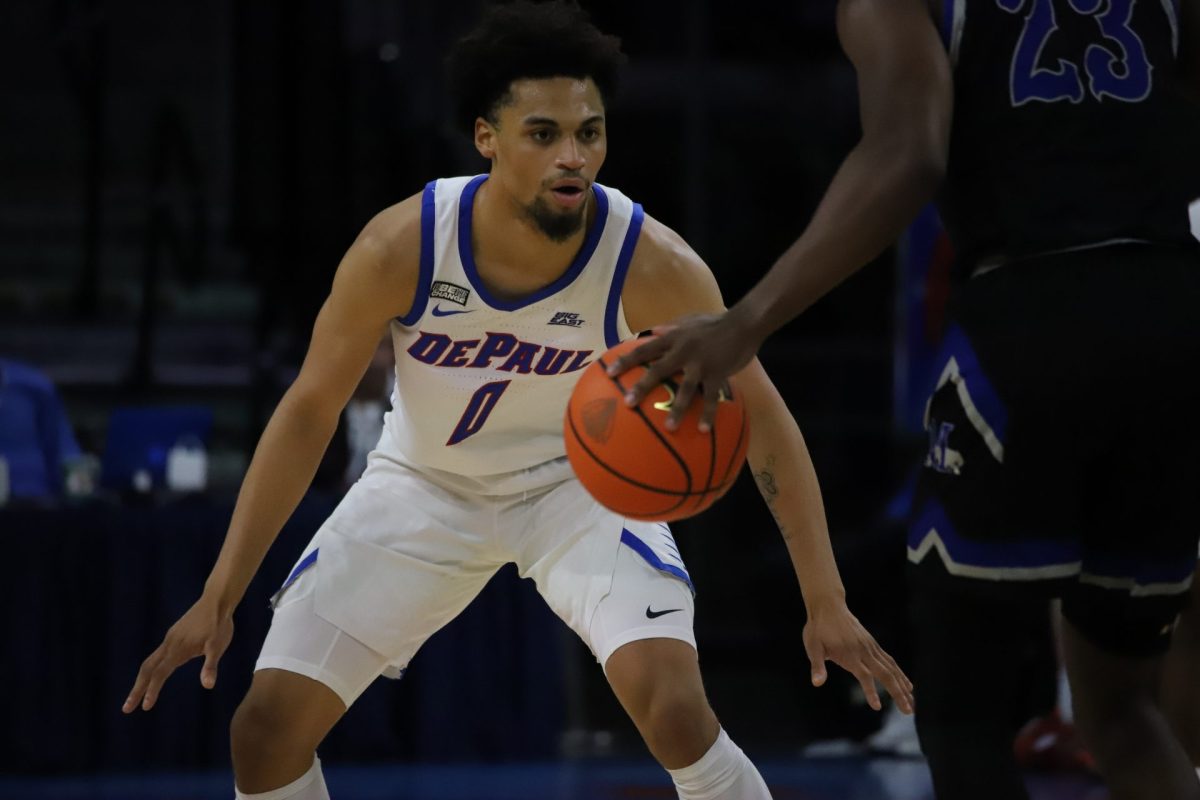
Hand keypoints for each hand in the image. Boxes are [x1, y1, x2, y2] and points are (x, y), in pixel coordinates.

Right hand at [123, 596, 233, 712]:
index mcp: (178, 649)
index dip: (152, 691)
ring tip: (136, 695)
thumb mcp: (218, 646)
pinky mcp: (173, 635)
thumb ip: (211, 666)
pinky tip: (153, 675)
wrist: (217, 600)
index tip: (145, 707)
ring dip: (141, 680)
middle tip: (126, 709)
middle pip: (147, 670)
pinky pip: (156, 655)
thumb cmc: (219, 624)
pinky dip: (150, 669)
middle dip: (136, 690)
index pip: (159, 674)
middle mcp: (169, 644)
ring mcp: (170, 639)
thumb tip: (208, 686)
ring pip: (149, 662)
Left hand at [605, 311, 763, 431]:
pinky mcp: (718, 373)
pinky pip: (711, 398)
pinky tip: (703, 430)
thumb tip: (651, 332)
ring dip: (677, 409)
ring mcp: (701, 363)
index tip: (609, 374)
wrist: (744, 323)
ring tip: (668, 428)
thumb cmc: (715, 322)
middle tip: (628, 404)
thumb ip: (670, 327)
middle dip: (642, 387)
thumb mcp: (689, 320)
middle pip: (658, 370)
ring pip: (686, 389)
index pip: (644, 349)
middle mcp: (683, 351)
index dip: (625, 361)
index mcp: (673, 339)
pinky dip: (708, 414)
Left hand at [802, 601, 913, 714]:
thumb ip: (817, 666)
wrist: (828, 606)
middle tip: (909, 711)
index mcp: (850, 655)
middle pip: (886, 674)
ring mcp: (871, 647)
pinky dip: (900, 674)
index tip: (877, 707)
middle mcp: (865, 652)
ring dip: (903, 686)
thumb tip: (817, 683)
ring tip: (912, 702)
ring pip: (892, 668)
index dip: (870, 691)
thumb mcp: (812, 647)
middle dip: (898, 693)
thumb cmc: (818, 629)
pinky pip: (890, 661)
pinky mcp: (873, 644)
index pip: (864, 676)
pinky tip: (907, 684)